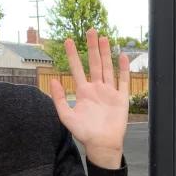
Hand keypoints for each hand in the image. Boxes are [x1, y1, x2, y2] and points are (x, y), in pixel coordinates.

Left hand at [49, 29, 129, 169]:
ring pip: (107, 68)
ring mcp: (109, 92)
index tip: (68, 41)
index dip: (73, 55)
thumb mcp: (66, 117)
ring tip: (103, 38)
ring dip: (106, 53)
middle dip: (92, 47)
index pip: (77, 69)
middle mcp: (97, 89)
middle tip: (90, 30)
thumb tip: (53, 80)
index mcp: (83, 92)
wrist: (102, 145)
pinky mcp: (121, 98)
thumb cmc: (84, 133)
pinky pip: (123, 81)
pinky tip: (121, 56)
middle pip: (94, 63)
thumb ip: (59, 99)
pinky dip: (123, 69)